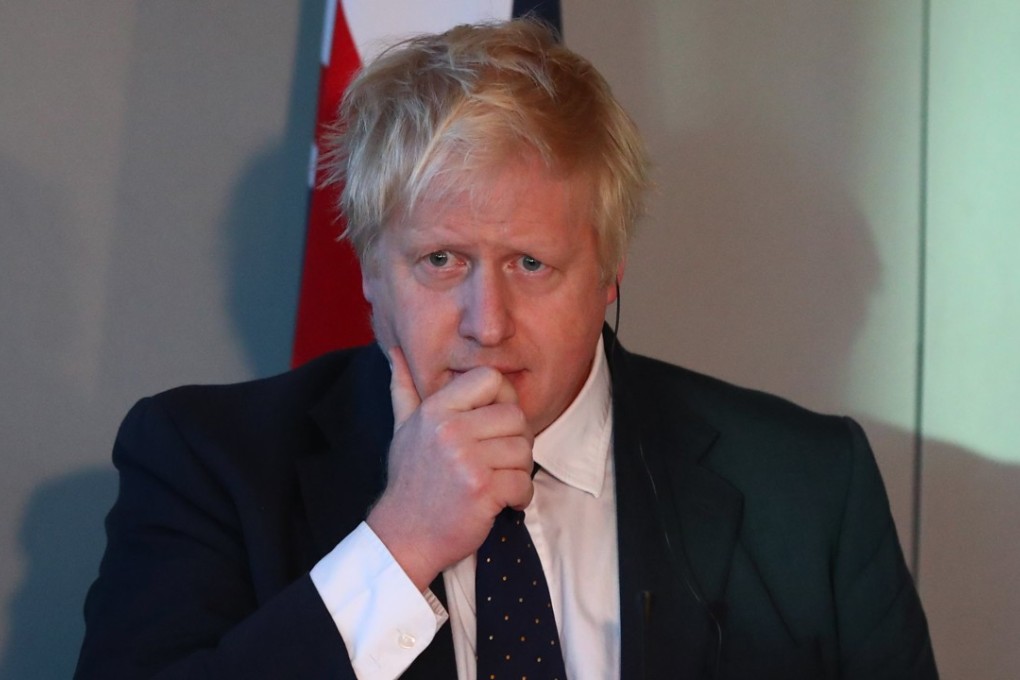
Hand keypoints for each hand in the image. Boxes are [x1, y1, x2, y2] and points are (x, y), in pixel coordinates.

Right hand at [366, 347, 534, 589]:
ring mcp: (466, 460)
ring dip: (518, 471)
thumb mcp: (402, 430)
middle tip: (500, 460)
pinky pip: (523, 483)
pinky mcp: (482, 491)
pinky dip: (519, 497)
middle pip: (516, 417)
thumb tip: (396, 353)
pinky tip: (500, 502)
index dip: (502, 399)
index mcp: (436, 409)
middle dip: (516, 441)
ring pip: (524, 451)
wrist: (403, 536)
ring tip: (497, 482)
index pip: (491, 379)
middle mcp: (450, 429)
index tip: (495, 424)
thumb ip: (404, 389)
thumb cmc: (410, 481)